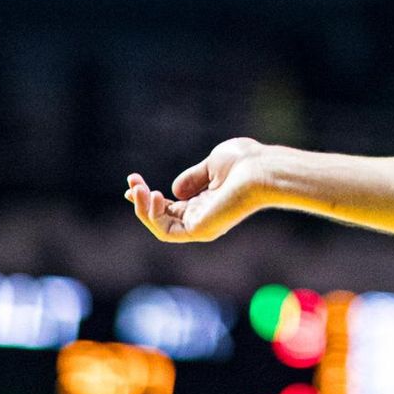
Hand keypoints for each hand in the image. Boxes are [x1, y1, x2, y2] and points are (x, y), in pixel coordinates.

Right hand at [125, 136, 268, 243]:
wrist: (261, 170)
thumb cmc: (244, 163)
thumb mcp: (212, 165)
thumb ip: (193, 178)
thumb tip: (173, 190)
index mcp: (206, 202)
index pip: (171, 206)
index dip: (150, 197)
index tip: (133, 182)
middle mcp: (202, 217)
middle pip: (162, 216)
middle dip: (141, 201)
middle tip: (131, 182)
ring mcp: (201, 225)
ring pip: (161, 225)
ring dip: (143, 208)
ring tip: (137, 188)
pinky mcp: (199, 230)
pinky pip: (167, 230)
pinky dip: (154, 216)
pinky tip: (152, 195)